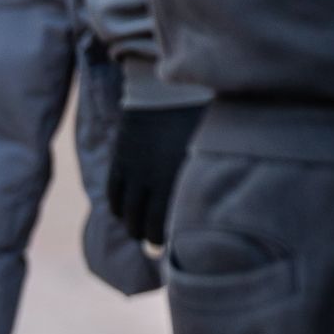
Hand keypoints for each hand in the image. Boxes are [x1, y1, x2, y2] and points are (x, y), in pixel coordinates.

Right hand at [108, 102, 205, 248]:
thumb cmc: (203, 115)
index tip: (182, 248)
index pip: (173, 225)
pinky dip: (118, 209)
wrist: (170, 85)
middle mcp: (155, 179)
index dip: (176, 242)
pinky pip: (114, 196)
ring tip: (140, 233)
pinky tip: (125, 214)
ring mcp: (134, 171)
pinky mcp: (120, 160)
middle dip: (153, 240)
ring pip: (127, 215)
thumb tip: (219, 209)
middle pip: (147, 226)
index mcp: (182, 178)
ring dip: (134, 229)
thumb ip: (211, 179)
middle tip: (160, 246)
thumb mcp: (215, 148)